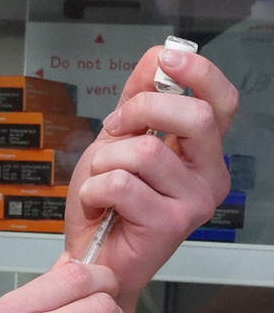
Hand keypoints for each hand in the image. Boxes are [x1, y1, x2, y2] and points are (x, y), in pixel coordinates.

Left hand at [64, 45, 237, 310]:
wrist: (91, 256)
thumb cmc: (107, 205)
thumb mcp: (117, 141)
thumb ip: (138, 101)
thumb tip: (157, 56)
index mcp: (201, 152)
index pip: (221, 101)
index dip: (199, 73)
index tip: (167, 58)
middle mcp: (209, 176)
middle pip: (194, 116)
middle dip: (141, 111)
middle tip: (115, 130)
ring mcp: (194, 201)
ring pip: (146, 152)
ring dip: (105, 161)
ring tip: (100, 183)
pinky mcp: (171, 224)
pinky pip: (123, 184)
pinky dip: (95, 189)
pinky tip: (97, 206)